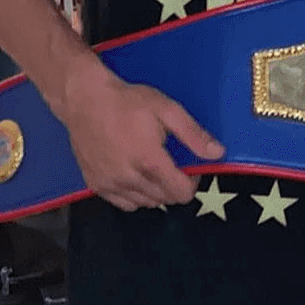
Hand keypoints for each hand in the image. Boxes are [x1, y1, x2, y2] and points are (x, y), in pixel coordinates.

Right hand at [59, 57, 224, 210]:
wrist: (86, 101)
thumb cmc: (129, 102)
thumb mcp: (167, 110)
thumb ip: (194, 134)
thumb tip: (218, 153)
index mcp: (149, 161)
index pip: (180, 193)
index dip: (192, 183)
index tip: (190, 168)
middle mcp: (129, 178)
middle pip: (165, 199)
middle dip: (175, 185)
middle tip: (173, 164)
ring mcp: (110, 184)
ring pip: (145, 204)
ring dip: (157, 192)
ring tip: (154, 168)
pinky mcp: (96, 185)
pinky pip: (124, 204)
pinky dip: (136, 196)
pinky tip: (136, 176)